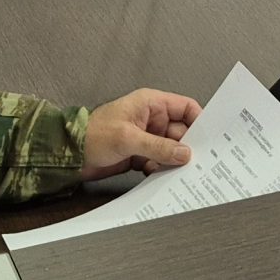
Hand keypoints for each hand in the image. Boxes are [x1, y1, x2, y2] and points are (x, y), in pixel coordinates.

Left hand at [82, 88, 201, 181]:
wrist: (70, 155)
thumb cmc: (93, 135)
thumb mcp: (128, 139)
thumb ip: (159, 147)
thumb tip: (185, 153)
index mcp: (150, 103)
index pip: (185, 107)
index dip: (199, 121)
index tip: (210, 139)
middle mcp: (151, 119)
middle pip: (181, 132)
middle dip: (186, 147)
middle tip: (195, 163)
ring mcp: (146, 137)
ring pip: (171, 149)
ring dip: (171, 161)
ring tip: (171, 171)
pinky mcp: (139, 154)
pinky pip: (159, 161)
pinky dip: (160, 169)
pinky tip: (155, 175)